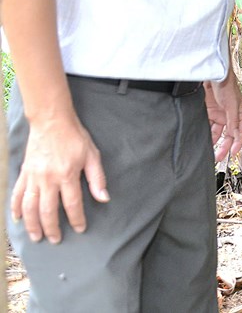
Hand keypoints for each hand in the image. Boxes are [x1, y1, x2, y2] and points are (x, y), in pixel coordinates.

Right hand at [11, 116, 108, 243]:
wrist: (52, 122)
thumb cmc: (75, 138)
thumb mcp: (92, 155)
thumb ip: (97, 178)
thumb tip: (104, 198)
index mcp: (67, 175)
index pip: (72, 204)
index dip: (77, 219)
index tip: (80, 229)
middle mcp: (48, 179)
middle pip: (48, 210)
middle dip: (52, 227)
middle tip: (55, 240)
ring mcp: (33, 177)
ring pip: (29, 206)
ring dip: (32, 224)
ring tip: (36, 237)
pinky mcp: (24, 173)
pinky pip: (17, 194)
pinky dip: (16, 208)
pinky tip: (17, 219)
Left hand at [205, 75, 241, 161]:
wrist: (213, 74)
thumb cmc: (227, 85)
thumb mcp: (232, 105)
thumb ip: (233, 122)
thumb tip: (235, 137)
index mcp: (240, 114)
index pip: (240, 132)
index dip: (238, 143)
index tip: (233, 153)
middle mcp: (229, 115)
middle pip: (228, 135)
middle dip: (224, 146)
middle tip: (219, 157)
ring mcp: (218, 114)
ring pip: (216, 132)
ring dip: (213, 141)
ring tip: (209, 151)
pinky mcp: (208, 111)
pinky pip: (207, 125)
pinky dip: (205, 132)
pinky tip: (202, 139)